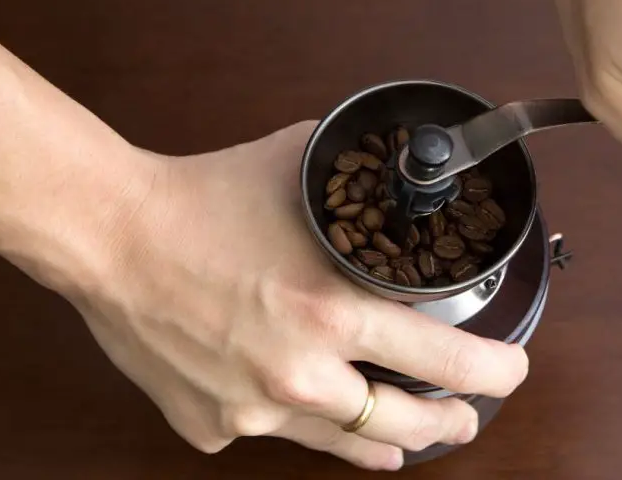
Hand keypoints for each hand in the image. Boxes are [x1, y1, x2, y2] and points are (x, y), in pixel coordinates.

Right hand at [73, 121, 528, 469]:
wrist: (111, 235)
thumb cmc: (203, 199)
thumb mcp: (301, 178)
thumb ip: (359, 190)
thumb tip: (396, 176)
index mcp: (332, 311)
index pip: (445, 359)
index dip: (493, 371)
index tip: (510, 370)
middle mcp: (299, 373)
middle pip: (403, 424)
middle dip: (446, 425)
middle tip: (463, 419)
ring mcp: (253, 409)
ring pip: (341, 443)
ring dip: (382, 443)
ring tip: (403, 444)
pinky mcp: (211, 425)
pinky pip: (263, 430)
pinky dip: (280, 414)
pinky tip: (281, 396)